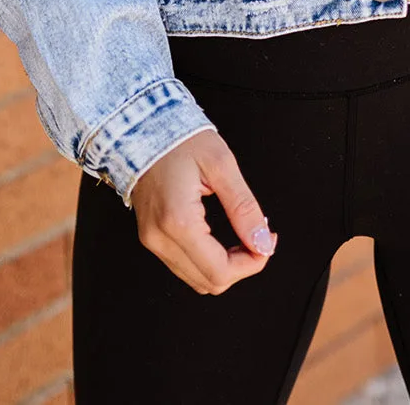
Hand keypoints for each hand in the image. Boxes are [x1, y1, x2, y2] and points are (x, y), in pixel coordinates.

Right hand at [129, 128, 277, 294]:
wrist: (143, 128)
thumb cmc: (180, 140)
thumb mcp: (222, 165)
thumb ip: (244, 208)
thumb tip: (263, 241)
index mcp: (178, 221)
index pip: (221, 271)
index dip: (252, 263)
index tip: (266, 241)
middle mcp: (160, 238)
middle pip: (209, 282)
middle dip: (241, 266)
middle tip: (257, 237)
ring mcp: (152, 240)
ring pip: (196, 279)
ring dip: (224, 265)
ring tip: (239, 236)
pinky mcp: (150, 237)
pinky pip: (183, 266)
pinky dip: (206, 260)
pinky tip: (219, 238)